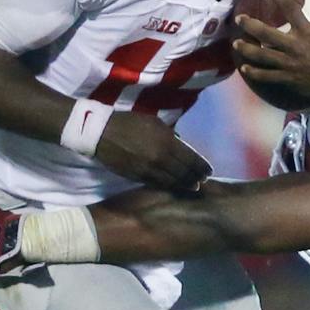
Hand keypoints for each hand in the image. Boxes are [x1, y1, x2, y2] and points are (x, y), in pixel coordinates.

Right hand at [95, 113, 211, 192]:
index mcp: (167, 141)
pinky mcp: (137, 176)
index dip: (202, 167)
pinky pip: (157, 184)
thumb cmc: (129, 122)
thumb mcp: (154, 122)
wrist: (101, 132)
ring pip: (172, 182)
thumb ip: (171, 135)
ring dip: (184, 185)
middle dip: (195, 178)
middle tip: (203, 182)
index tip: (208, 172)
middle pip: (184, 173)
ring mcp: (149, 169)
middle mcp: (161, 157)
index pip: (191, 159)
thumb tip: (182, 144)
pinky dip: (168, 187)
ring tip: (192, 188)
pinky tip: (174, 187)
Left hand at [233, 0, 309, 104]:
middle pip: (267, 33)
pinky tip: (244, 69)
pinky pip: (267, 76)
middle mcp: (295, 46)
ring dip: (247, 49)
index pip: (290, 7)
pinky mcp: (288, 78)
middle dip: (250, 25)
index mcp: (308, 31)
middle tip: (239, 19)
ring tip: (235, 44)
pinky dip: (255, 73)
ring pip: (262, 56)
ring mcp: (289, 64)